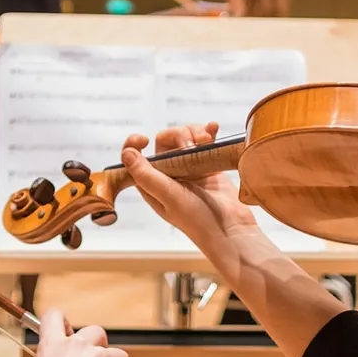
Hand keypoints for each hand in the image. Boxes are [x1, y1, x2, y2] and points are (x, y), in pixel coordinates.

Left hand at [121, 123, 257, 253]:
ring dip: (195, 132)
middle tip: (192, 145)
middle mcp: (168, 174)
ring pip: (186, 137)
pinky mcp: (208, 165)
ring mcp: (189, 168)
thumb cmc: (198, 220)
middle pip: (165, 140)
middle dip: (179, 135)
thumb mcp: (169, 197)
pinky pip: (205, 142)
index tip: (144, 139)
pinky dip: (209, 132)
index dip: (134, 144)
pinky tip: (214, 128)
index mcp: (151, 183)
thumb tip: (127, 153)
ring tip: (207, 140)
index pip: (135, 156)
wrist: (230, 228)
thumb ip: (148, 176)